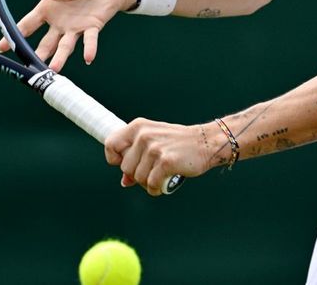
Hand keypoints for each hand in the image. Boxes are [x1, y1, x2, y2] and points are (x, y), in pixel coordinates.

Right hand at [0, 0, 134, 70]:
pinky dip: (89, 48)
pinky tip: (88, 58)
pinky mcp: (93, 27)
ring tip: (54, 69)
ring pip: (65, 45)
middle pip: (45, 42)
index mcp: (48, 9)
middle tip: (28, 67)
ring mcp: (75, 27)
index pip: (27, 24)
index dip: (14, 34)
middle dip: (37, 53)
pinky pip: (90, 40)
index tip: (2, 46)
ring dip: (60, 57)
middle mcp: (59, 22)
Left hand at [105, 119, 220, 196]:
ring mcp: (154, 148)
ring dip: (148, 183)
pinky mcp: (165, 162)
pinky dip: (156, 189)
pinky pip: (151, 184)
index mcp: (138, 127)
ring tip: (160, 176)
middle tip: (152, 171)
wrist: (206, 142)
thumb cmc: (178, 144)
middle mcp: (144, 135)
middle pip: (125, 168)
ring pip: (138, 178)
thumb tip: (124, 182)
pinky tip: (164, 184)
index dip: (115, 159)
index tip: (127, 164)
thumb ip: (136, 158)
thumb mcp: (154, 143)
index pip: (110, 144)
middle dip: (137, 175)